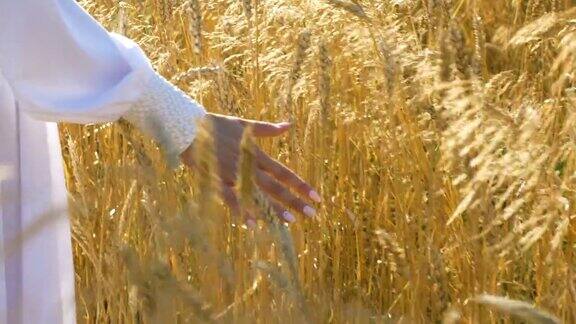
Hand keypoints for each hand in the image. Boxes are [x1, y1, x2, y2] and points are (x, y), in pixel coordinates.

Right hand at [180, 113, 321, 225]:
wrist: (190, 128)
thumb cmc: (218, 125)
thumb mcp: (245, 125)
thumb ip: (267, 129)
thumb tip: (288, 125)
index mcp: (256, 154)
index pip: (284, 173)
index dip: (300, 185)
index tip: (316, 197)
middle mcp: (248, 167)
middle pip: (275, 187)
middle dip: (294, 201)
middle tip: (312, 214)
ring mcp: (233, 175)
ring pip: (256, 195)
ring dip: (273, 208)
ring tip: (289, 221)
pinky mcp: (217, 181)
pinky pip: (231, 199)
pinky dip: (242, 210)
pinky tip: (253, 224)